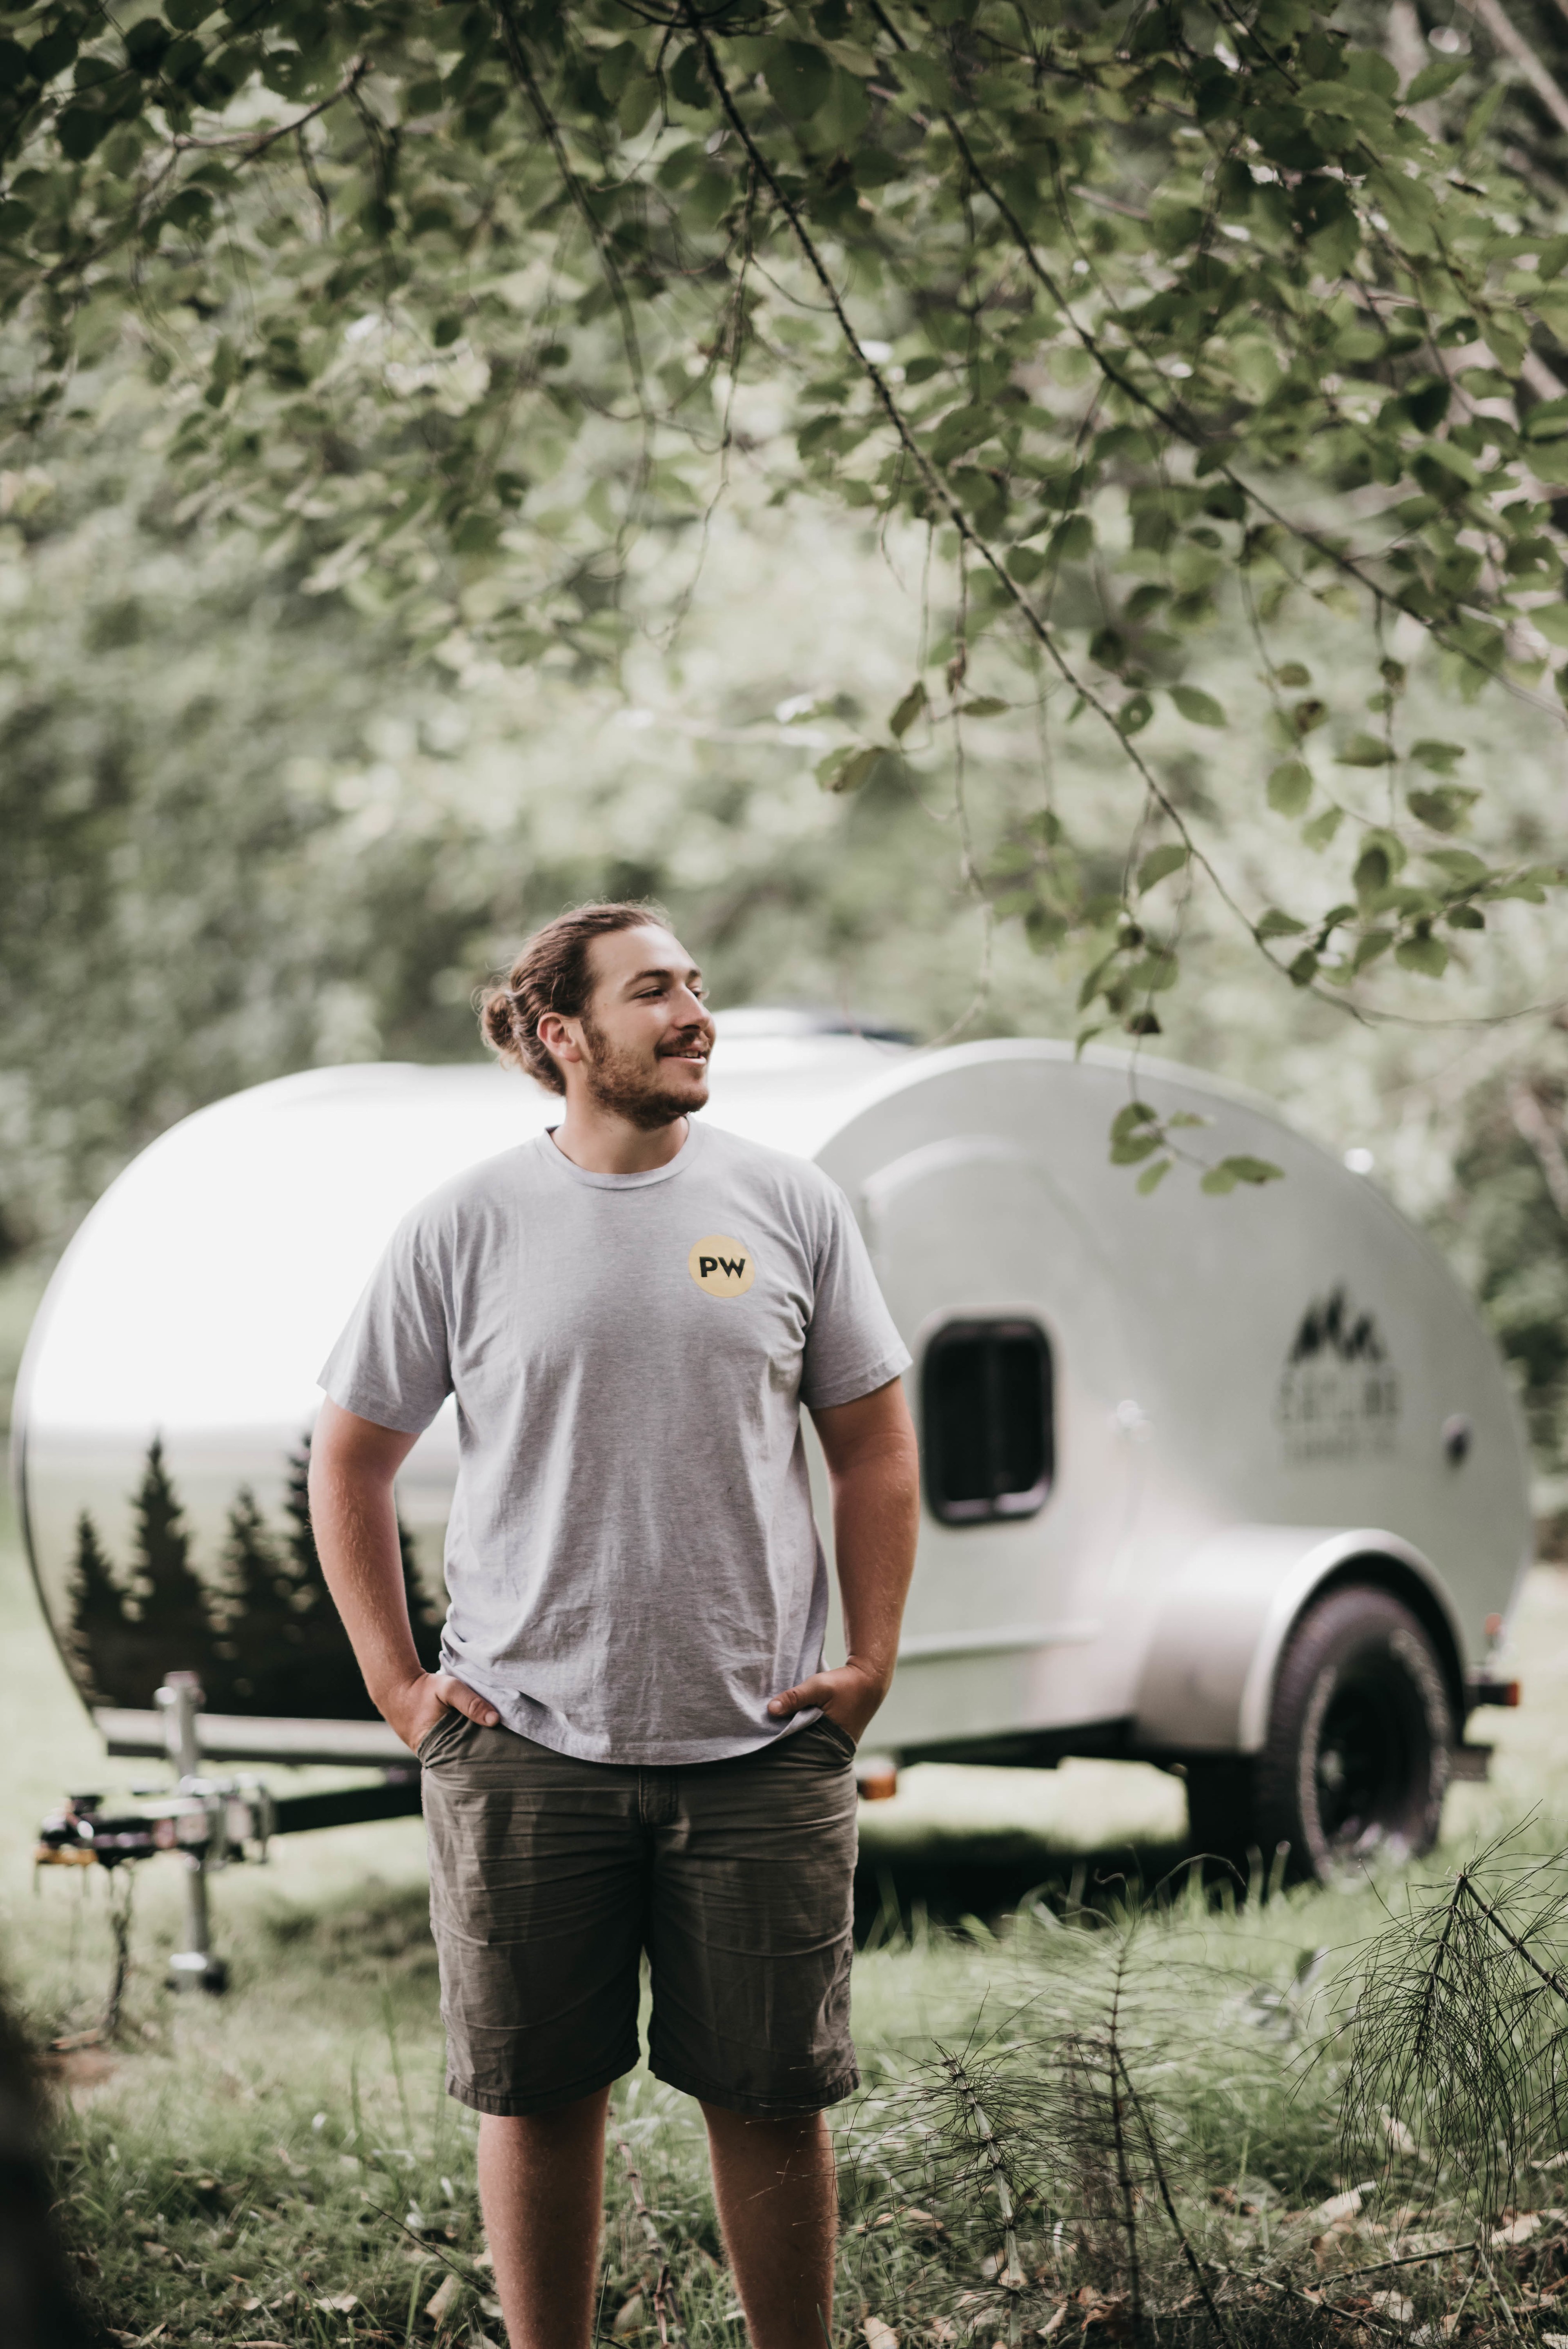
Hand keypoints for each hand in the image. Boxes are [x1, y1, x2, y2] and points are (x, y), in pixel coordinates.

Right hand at [384, 1669, 499, 1755]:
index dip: (487, 1757)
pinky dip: (469, 1742)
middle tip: (509, 1750)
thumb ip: (471, 1702)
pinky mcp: (437, 1746)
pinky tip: (486, 1737)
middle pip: (467, 1761)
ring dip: (478, 1749)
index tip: (507, 1752)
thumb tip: (495, 1720)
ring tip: (502, 1745)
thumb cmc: (423, 1690)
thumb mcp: (448, 1689)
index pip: (468, 1761)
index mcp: (437, 1750)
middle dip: (485, 1755)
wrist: (396, 1690)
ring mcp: (436, 1753)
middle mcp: (436, 1757)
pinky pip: (457, 1748)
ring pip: (463, 1755)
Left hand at [767, 1657, 887, 1747]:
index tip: (767, 1733)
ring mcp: (837, 1743)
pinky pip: (816, 1736)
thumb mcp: (818, 1686)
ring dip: (797, 1733)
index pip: (799, 1748)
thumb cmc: (845, 1684)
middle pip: (803, 1747)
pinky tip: (796, 1720)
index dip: (783, 1741)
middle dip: (788, 1740)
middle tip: (769, 1731)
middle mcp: (834, 1747)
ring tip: (780, 1725)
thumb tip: (770, 1709)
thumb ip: (795, 1697)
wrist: (870, 1679)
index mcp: (830, 1741)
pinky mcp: (837, 1736)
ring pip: (809, 1741)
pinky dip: (805, 1729)